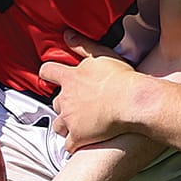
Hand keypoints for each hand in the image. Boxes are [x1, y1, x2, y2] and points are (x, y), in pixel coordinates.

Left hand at [40, 32, 137, 146]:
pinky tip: (83, 144)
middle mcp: (65, 99)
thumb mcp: (102, 55)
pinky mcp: (79, 137)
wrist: (132, 101)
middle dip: (63, 105)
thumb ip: (82, 45)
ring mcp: (71, 120)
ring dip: (66, 126)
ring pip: (59, 126)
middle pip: (54, 103)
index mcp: (70, 78)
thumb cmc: (121, 78)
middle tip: (78, 106)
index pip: (48, 72)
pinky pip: (69, 145)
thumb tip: (66, 34)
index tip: (50, 77)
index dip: (48, 74)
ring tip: (80, 126)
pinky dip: (74, 145)